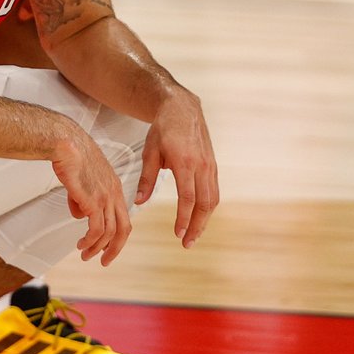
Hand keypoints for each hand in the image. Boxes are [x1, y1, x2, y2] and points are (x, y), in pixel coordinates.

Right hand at [51, 127, 132, 266]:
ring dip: (97, 247)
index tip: (108, 246)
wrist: (65, 143)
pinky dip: (90, 240)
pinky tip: (81, 244)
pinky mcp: (93, 200)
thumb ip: (83, 197)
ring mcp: (105, 197)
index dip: (117, 234)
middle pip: (123, 228)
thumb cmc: (71, 155)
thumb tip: (80, 214)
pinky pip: (96, 229)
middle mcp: (114, 193)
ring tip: (85, 254)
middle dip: (115, 248)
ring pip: (109, 232)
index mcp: (114, 186)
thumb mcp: (82, 179)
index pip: (123, 216)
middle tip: (105, 261)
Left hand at [136, 88, 218, 248]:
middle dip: (197, 226)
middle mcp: (202, 165)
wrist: (183, 108)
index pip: (187, 197)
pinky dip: (208, 208)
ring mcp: (210, 165)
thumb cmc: (163, 130)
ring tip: (193, 236)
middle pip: (204, 203)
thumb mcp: (149, 152)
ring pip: (213, 199)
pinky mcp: (214, 165)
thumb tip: (139, 203)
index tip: (178, 234)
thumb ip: (146, 178)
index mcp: (184, 162)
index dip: (184, 218)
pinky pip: (214, 191)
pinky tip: (200, 218)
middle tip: (187, 244)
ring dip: (204, 220)